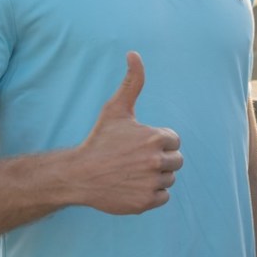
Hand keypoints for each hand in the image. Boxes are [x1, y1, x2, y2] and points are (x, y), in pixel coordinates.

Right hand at [74, 52, 181, 214]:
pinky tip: (133, 186)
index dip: (157, 142)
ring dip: (156, 177)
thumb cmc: (100, 140)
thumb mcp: (116, 109)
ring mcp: (152, 183)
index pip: (174, 141)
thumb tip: (134, 53)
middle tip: (136, 160)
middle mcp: (156, 161)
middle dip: (160, 160)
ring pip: (169, 179)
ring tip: (132, 172)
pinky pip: (164, 197)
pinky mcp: (146, 202)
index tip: (138, 144)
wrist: (79, 174)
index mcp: (155, 138)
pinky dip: (151, 194)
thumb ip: (132, 82)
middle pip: (176, 161)